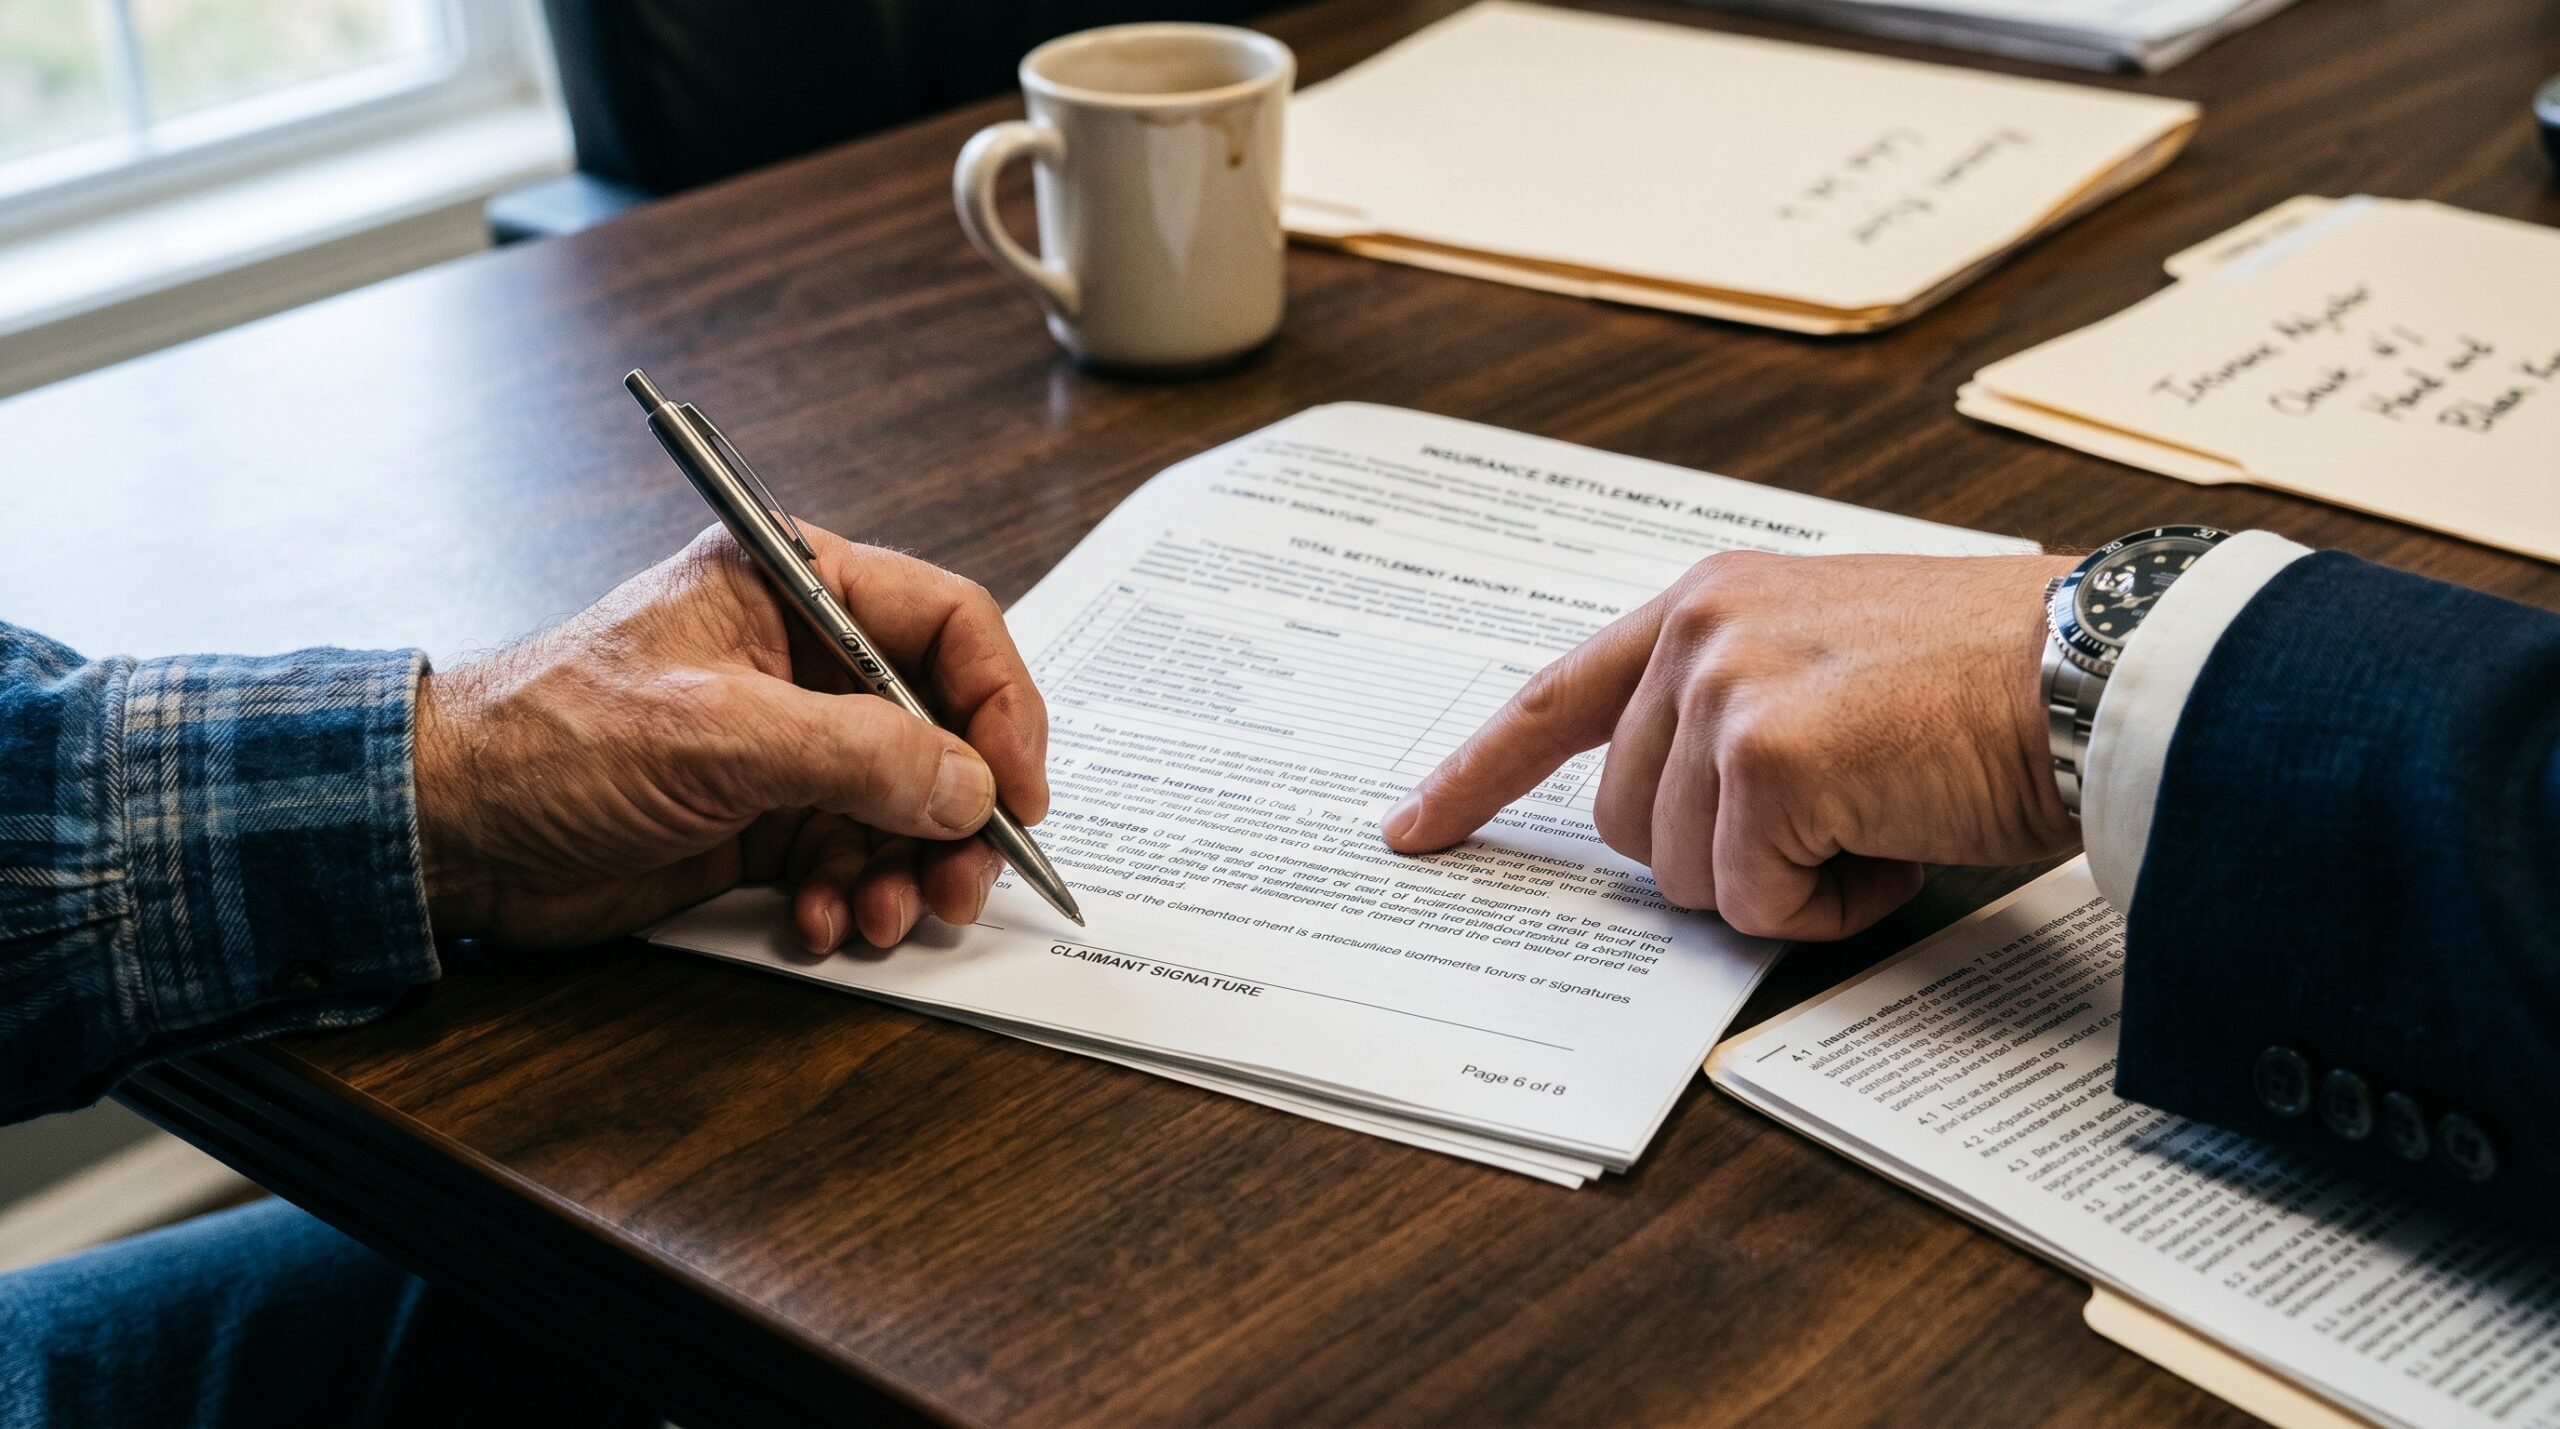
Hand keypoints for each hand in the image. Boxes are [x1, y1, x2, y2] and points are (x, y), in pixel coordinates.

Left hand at [415, 524, 1047, 951]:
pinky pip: (851, 857)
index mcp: (797, 587)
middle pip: (942, 728)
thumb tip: (970, 786)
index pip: (949, 623)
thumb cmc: (553, 736)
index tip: (1018, 789)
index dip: (999, 705)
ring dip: (909, 869)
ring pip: (905, 805)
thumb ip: (860, 754)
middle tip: (964, 880)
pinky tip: (822, 922)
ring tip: (884, 916)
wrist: (450, 828)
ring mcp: (788, 743)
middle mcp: (806, 660)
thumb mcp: (721, 732)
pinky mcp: (763, 817)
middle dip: (960, 812)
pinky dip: (852, 896)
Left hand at [1381, 550, 2078, 940]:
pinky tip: (1895, 841)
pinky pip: (1749, 904)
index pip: (1554, 698)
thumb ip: (1732, 714)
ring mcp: (1725, 689)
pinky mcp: (1766, 758)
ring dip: (1781, 883)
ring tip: (1880, 815)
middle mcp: (1698, 630)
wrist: (2103, 673)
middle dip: (1721, 857)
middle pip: (1624, 825)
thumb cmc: (1993, 681)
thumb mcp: (1832, 664)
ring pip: (1679, 874)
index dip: (1479, 776)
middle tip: (1838, 816)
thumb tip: (1677, 827)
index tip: (1415, 828)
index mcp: (1707, 601)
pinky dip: (1825, 909)